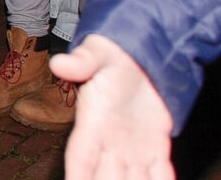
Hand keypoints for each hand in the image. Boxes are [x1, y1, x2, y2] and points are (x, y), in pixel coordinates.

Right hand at [53, 34, 175, 179]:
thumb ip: (83, 61)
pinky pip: (160, 173)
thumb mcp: (99, 54)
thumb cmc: (113, 53)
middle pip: (108, 178)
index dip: (79, 177)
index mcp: (93, 124)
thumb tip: (60, 63)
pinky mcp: (156, 146)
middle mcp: (111, 142)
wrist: (139, 53)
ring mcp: (134, 147)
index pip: (82, 159)